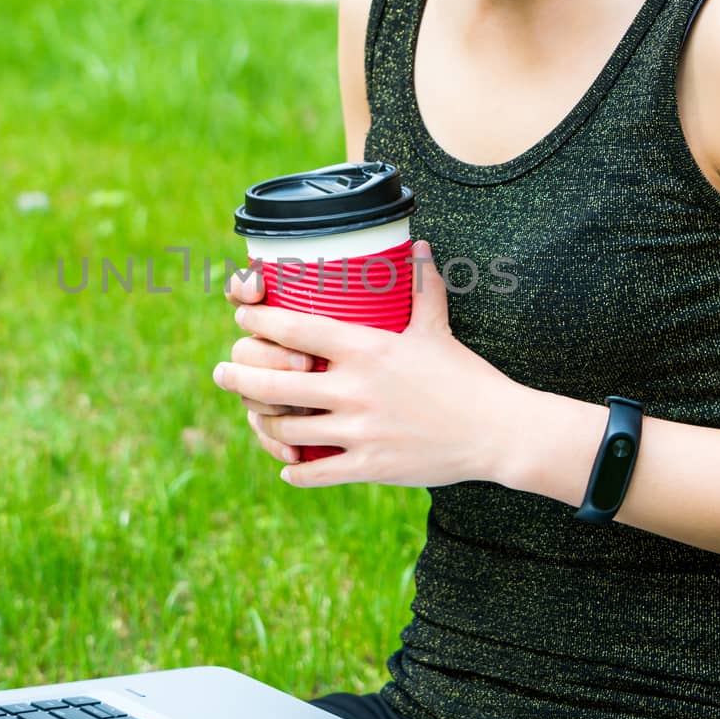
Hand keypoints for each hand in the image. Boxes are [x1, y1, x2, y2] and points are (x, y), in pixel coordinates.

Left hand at [212, 240, 521, 487]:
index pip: (294, 327)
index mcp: (365, 348)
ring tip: (255, 415)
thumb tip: (420, 247)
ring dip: (264, 423)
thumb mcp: (438, 329)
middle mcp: (353, 388)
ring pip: (286, 428)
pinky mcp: (368, 465)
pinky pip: (315, 471)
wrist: (497, 431)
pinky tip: (288, 465)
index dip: (259, 321)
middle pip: (273, 381)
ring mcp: (358, 430)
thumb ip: (423, 288)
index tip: (242, 317)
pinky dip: (295, 469)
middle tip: (222, 371)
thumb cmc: (466, 377)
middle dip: (238, 375)